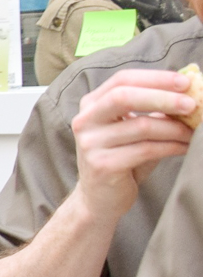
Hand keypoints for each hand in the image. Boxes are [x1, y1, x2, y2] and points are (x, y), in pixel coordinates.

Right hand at [71, 68, 195, 222]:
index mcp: (92, 106)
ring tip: (193, 132)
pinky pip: (145, 150)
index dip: (155, 78)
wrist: (100, 198)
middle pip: (123, 97)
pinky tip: (184, 147)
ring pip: (141, 126)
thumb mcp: (134, 129)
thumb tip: (189, 91)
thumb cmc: (122, 159)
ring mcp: (91, 144)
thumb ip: (153, 110)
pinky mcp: (102, 165)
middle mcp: (85, 121)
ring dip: (175, 128)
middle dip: (163, 97)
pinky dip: (171, 147)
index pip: (122, 80)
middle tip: (191, 104)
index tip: (186, 82)